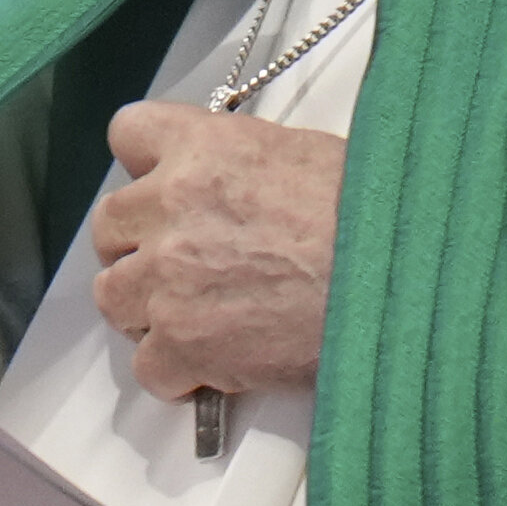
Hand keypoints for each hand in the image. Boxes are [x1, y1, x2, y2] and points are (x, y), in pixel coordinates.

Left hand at [89, 102, 343, 397]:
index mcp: (202, 147)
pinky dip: (175, 371)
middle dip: (139, 244)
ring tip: (195, 315)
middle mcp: (170, 206)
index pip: (128, 133)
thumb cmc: (369, 217)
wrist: (397, 281)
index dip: (146, 164)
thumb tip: (232, 186)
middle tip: (181, 261)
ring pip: (112, 297)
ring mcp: (168, 279)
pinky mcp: (182, 344)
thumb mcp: (303, 154)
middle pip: (109, 226)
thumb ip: (241, 164)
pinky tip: (213, 363)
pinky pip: (146, 365)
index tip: (164, 183)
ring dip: (146, 307)